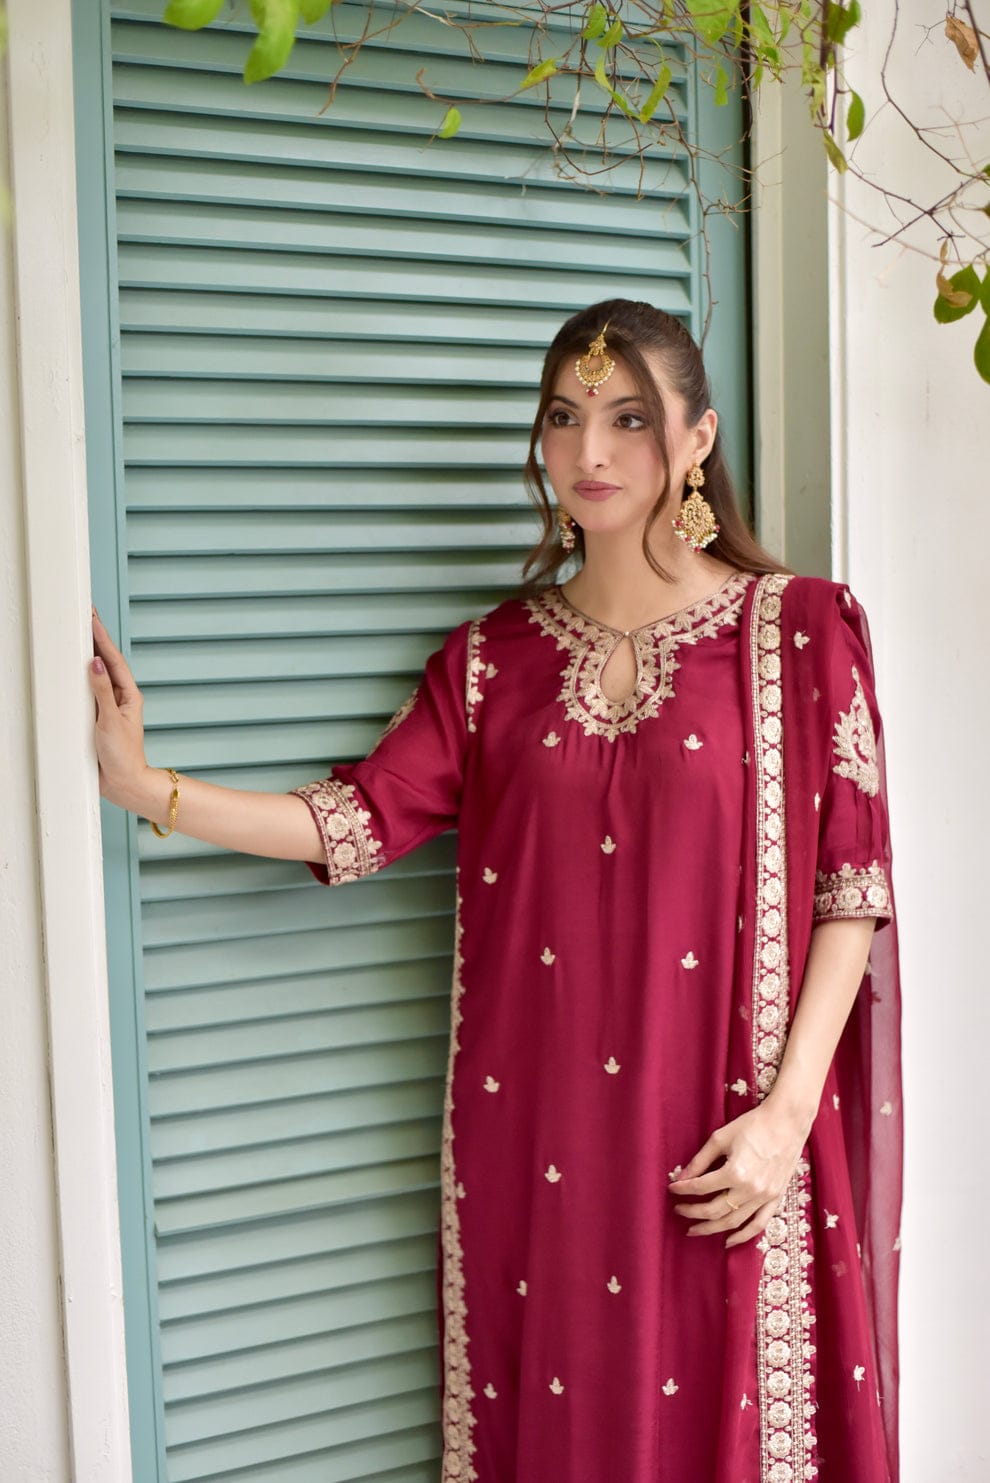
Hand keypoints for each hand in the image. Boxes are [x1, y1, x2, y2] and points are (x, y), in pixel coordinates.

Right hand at [89, 609, 152, 808]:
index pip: (113, 659)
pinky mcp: (96, 717)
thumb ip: (101, 691)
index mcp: (128, 695)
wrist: (123, 783)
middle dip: (95, 638)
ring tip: (78, 633)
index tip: (92, 616)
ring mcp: (107, 706)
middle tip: (85, 615)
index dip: (101, 637)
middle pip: (105, 661)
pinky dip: (78, 677)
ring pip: (95, 674)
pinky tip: (70, 670)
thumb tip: (95, 663)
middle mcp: (119, 697)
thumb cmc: (123, 756)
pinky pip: (86, 691)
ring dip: (87, 654)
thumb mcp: (110, 721)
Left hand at [667, 1101, 811, 1247]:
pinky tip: (728, 1242)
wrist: (787, 1122)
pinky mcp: (775, 1199)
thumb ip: (699, 1160)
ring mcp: (765, 1197)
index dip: (683, 1189)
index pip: (701, 1187)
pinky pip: (758, 1224)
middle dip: (692, 1212)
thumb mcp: (720, 1138)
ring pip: (733, 1222)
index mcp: (735, 1172)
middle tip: (678, 1210)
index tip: (672, 1189)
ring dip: (711, 1228)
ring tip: (694, 1230)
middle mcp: (750, 1189)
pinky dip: (743, 1236)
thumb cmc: (752, 1125)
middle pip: (714, 1210)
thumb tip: (680, 1177)